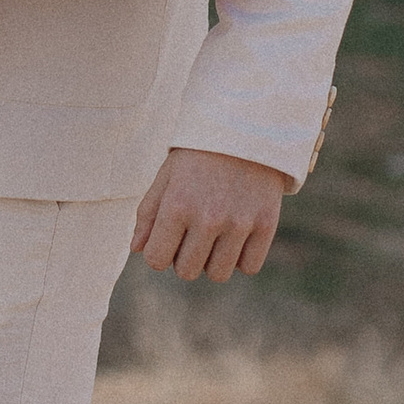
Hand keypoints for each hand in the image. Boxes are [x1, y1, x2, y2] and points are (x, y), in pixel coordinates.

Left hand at [131, 147, 284, 280]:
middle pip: (187, 272)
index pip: (156, 260)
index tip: (166, 239)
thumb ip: (148, 213)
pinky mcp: (266, 225)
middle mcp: (208, 218)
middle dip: (184, 258)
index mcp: (177, 205)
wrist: (247, 129)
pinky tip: (236, 236)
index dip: (158, 253)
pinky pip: (249, 267)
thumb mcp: (167, 175)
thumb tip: (137, 249)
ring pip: (218, 274)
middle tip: (191, 234)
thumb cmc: (198, 154)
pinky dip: (240, 258)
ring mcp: (240, 223)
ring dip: (212, 260)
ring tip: (214, 235)